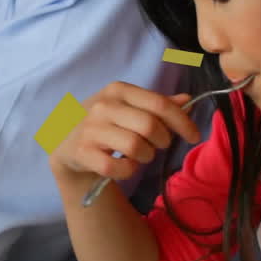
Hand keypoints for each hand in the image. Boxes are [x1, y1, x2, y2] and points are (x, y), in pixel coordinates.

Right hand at [49, 82, 199, 184]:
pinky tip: (124, 166)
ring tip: (139, 155)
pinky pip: (117, 167)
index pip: (160, 104)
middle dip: (162, 141)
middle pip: (150, 126)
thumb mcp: (128, 108)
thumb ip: (157, 104)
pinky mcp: (82, 152)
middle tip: (157, 146)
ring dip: (145, 156)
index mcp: (118, 89)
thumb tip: (188, 100)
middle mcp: (102, 105)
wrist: (66, 144)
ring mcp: (90, 129)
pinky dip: (128, 171)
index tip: (194, 136)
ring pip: (136, 147)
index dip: (183, 122)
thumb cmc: (105, 124)